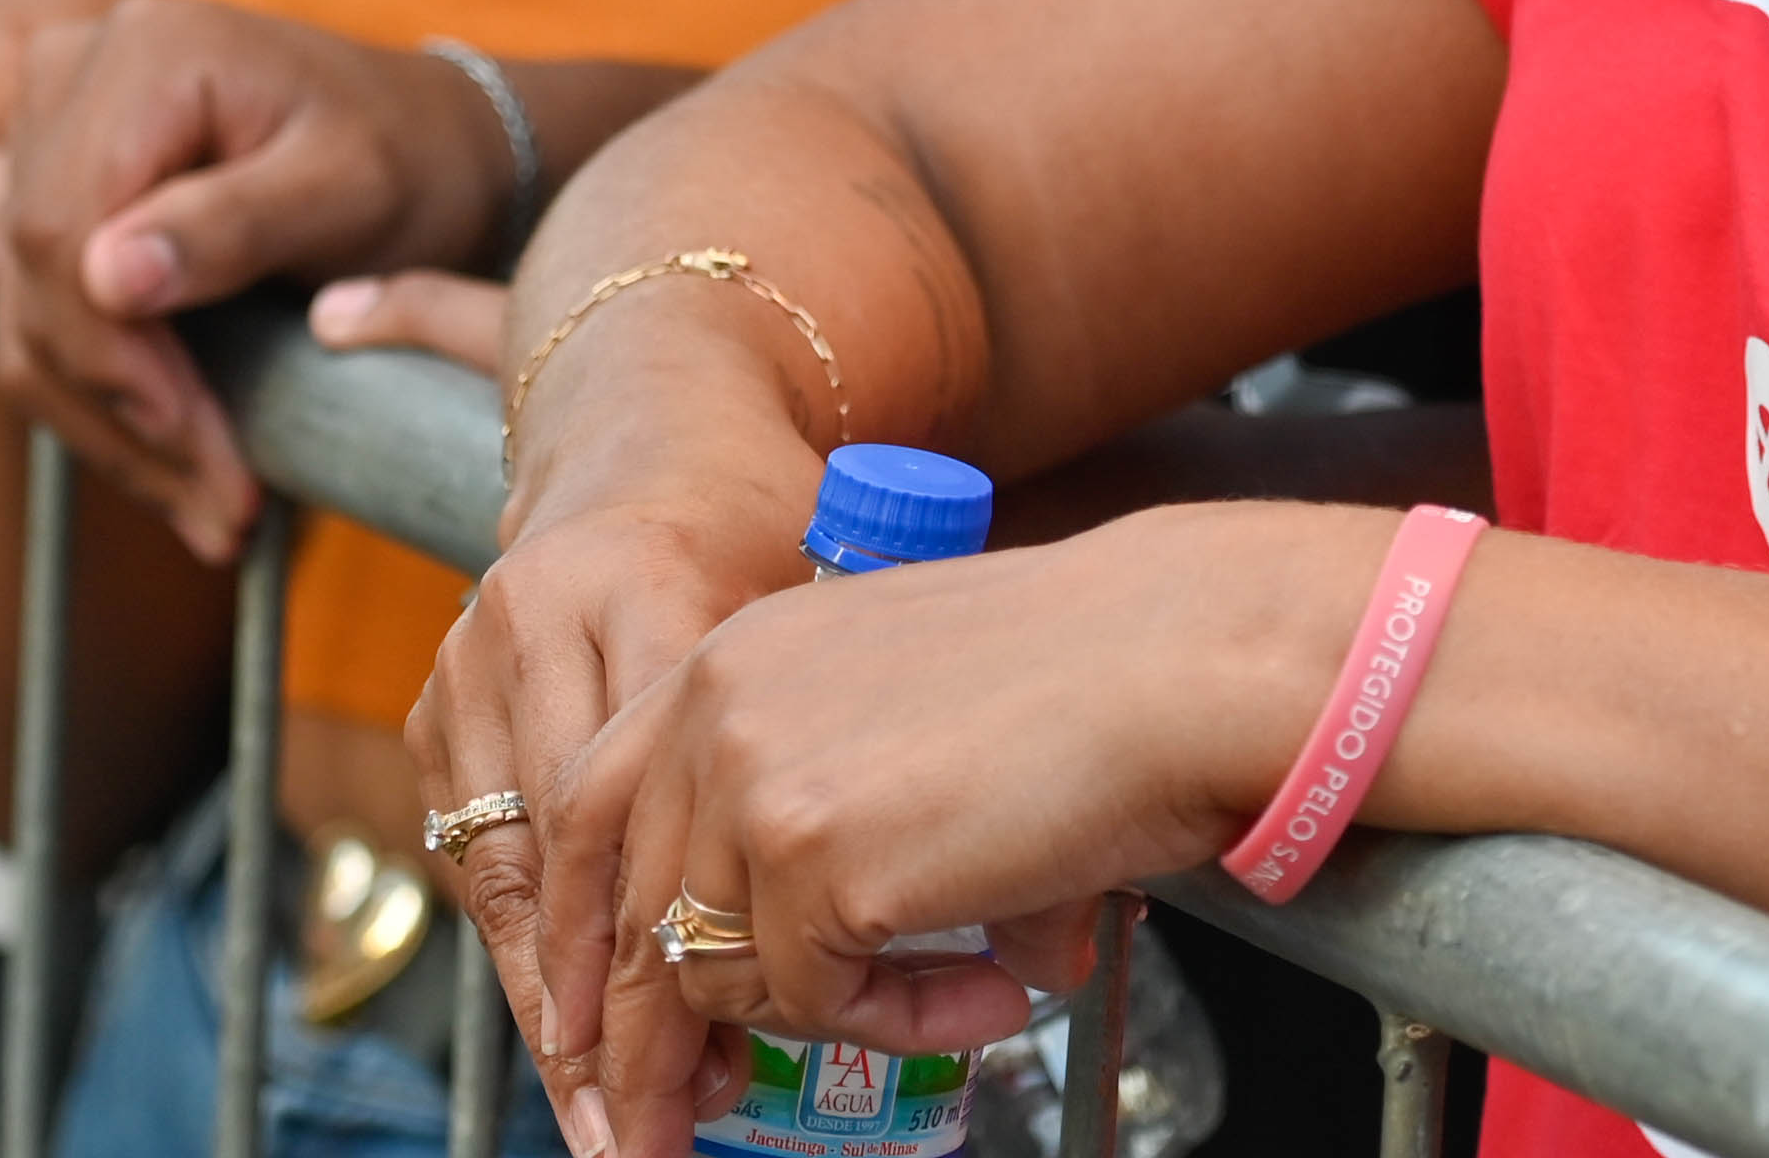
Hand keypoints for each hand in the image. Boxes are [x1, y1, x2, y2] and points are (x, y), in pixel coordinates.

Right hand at [0, 0, 504, 559]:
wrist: (428, 145)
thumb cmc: (407, 158)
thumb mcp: (350, 188)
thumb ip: (234, 223)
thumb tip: (106, 276)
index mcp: (143, 53)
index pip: (63, 228)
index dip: (111, 356)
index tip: (193, 443)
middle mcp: (72, 75)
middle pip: (34, 277)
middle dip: (119, 412)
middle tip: (221, 512)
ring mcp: (49, 132)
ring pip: (24, 313)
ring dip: (106, 429)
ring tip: (211, 513)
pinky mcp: (51, 191)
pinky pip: (35, 314)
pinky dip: (97, 399)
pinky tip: (170, 468)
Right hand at [413, 457, 826, 1157]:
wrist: (652, 418)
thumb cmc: (767, 517)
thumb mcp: (834, 603)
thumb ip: (852, 739)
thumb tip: (976, 882)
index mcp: (644, 585)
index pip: (648, 807)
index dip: (674, 954)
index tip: (709, 1067)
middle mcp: (537, 620)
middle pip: (564, 859)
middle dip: (598, 1018)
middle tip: (638, 1129)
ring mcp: (470, 657)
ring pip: (509, 872)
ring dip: (557, 1003)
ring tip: (605, 1107)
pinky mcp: (439, 692)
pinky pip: (479, 851)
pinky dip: (534, 944)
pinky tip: (573, 1024)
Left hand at [547, 512, 1348, 1157]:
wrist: (1179, 657)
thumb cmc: (1086, 673)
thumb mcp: (903, 711)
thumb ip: (813, 808)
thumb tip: (785, 958)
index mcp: (729, 658)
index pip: (590, 812)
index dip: (591, 937)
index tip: (600, 1032)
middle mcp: (714, 707)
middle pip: (629, 915)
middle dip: (649, 1047)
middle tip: (671, 1124)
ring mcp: (753, 784)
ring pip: (721, 976)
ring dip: (829, 1021)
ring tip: (958, 1002)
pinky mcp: (813, 863)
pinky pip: (820, 1007)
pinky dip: (905, 1026)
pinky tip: (996, 989)